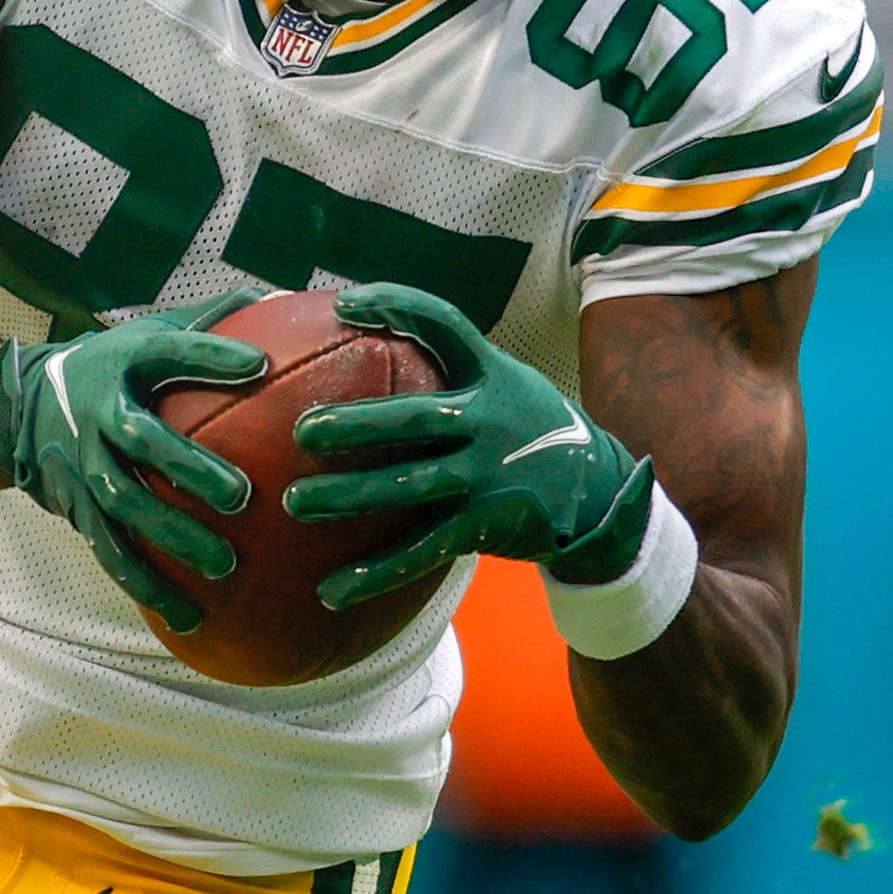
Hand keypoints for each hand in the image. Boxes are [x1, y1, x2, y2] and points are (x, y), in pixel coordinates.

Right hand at [0, 292, 268, 631]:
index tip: (258, 364)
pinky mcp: (78, 511)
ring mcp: (84, 468)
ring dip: (173, 539)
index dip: (209, 356)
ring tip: (224, 566)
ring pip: (125, 507)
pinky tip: (190, 616)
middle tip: (241, 495)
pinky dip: (147, 587)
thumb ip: (212, 322)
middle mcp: (98, 417)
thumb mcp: (149, 333)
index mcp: (121, 365)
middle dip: (189, 469)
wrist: (21, 409)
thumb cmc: (112, 367)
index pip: (167, 353)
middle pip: (142, 443)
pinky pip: (112, 552)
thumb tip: (282, 299)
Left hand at [285, 284, 653, 612]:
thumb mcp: (507, 385)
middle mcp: (492, 421)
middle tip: (303, 431)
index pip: (444, 324)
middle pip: (416, 418)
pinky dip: (374, 573)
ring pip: (410, 487)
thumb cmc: (529, 429)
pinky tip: (330, 590)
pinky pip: (421, 551)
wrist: (597, 492)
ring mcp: (490, 475)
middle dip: (357, 423)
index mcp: (493, 375)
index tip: (344, 303)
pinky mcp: (487, 525)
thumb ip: (452, 370)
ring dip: (348, 496)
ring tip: (295, 502)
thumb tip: (367, 341)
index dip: (395, 306)